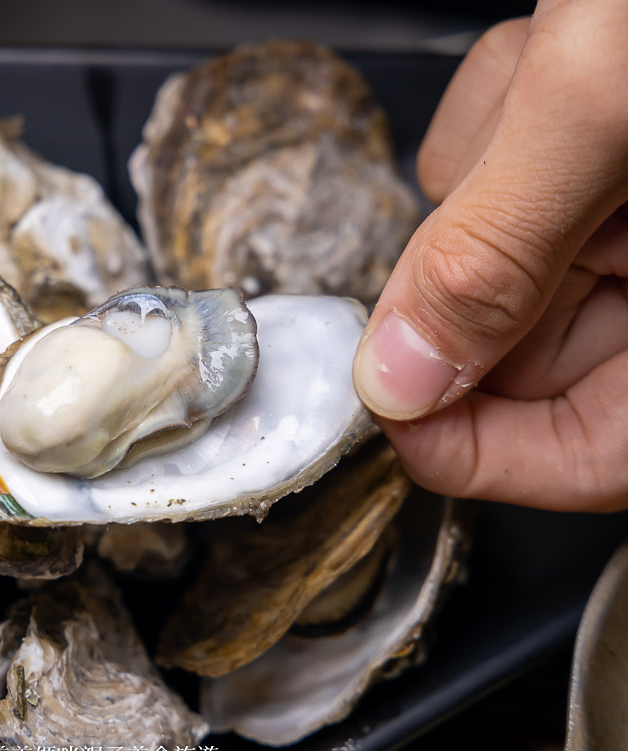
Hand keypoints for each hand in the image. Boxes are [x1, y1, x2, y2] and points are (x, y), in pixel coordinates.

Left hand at [352, 1, 627, 511]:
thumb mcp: (610, 109)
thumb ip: (497, 253)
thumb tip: (403, 376)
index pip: (591, 457)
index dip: (471, 444)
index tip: (383, 398)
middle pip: (529, 351)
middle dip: (472, 263)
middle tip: (478, 196)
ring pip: (505, 248)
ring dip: (490, 165)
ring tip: (560, 79)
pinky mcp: (613, 150)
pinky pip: (518, 172)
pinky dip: (506, 111)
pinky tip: (555, 56)